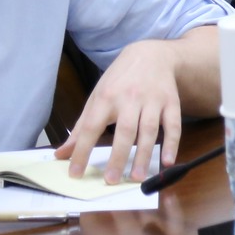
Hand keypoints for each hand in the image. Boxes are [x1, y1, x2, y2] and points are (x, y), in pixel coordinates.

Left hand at [55, 38, 186, 183]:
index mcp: (106, 97)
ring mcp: (152, 100)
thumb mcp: (97, 97)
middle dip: (117, 156)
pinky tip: (167, 161)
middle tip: (110, 180)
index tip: (75, 173)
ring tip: (136, 178)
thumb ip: (81, 128)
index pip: (91, 127)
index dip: (82, 151)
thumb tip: (61, 154)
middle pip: (124, 130)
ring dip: (143, 155)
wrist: (150, 54)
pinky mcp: (171, 102)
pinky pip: (173, 125)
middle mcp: (130, 98)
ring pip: (148, 130)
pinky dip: (171, 143)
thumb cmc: (119, 80)